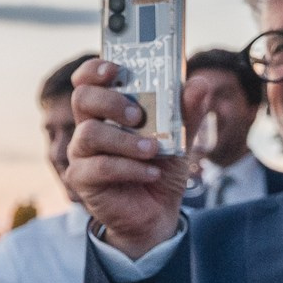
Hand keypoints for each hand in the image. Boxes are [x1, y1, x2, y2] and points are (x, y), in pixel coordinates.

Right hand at [65, 58, 187, 257]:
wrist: (158, 214)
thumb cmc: (161, 169)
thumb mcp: (180, 138)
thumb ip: (187, 112)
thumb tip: (200, 84)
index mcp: (107, 109)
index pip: (88, 79)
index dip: (95, 69)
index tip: (115, 69)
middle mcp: (89, 126)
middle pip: (83, 98)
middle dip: (111, 101)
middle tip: (139, 114)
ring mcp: (82, 153)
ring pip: (91, 133)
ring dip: (125, 140)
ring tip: (153, 150)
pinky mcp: (83, 179)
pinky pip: (100, 167)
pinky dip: (130, 168)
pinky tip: (151, 172)